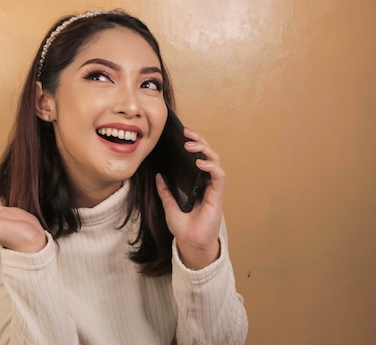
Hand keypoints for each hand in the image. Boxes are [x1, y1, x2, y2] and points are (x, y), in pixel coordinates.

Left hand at [155, 128, 223, 269]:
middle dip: (198, 141)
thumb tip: (158, 175)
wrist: (190, 243)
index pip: (196, 157)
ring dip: (204, 150)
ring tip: (190, 145)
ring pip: (214, 161)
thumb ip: (164, 190)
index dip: (191, 144)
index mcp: (195, 182)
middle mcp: (206, 182)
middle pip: (207, 154)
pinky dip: (211, 166)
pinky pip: (218, 175)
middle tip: (186, 133)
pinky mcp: (218, 194)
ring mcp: (213, 187)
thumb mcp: (168, 204)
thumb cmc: (183, 226)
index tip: (181, 134)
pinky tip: (200, 163)